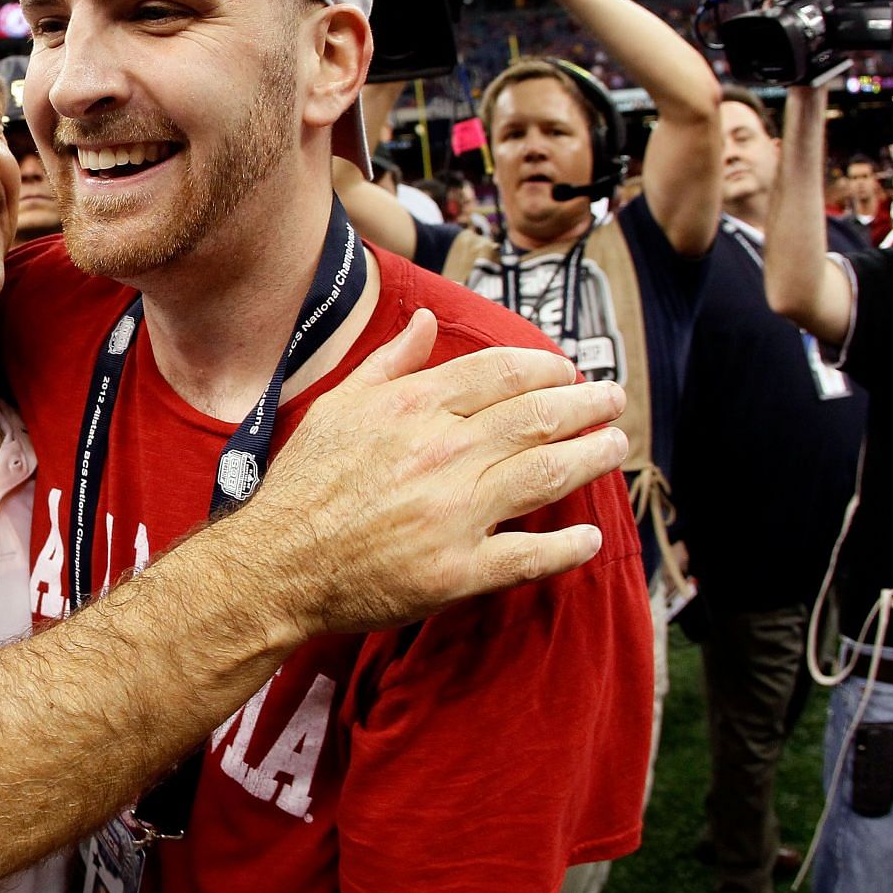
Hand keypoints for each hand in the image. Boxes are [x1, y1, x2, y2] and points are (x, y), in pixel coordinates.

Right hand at [245, 310, 627, 638]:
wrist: (276, 563)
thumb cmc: (304, 485)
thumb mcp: (339, 406)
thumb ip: (390, 364)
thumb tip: (427, 321)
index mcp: (415, 408)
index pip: (503, 373)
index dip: (547, 368)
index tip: (568, 370)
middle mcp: (444, 453)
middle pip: (538, 417)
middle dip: (587, 404)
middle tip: (613, 400)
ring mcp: (456, 513)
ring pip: (547, 474)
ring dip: (593, 457)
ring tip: (616, 446)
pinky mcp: (458, 570)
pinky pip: (530, 556)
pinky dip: (568, 546)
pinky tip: (590, 537)